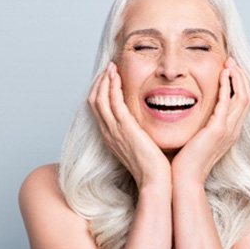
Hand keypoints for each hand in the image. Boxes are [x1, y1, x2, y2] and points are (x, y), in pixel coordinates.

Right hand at [88, 62, 170, 188]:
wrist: (155, 181)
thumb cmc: (153, 167)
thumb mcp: (141, 147)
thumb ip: (138, 134)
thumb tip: (143, 125)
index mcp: (111, 137)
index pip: (98, 109)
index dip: (101, 91)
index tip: (109, 78)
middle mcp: (108, 133)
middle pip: (94, 101)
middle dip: (100, 82)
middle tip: (108, 68)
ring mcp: (114, 131)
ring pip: (100, 99)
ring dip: (104, 80)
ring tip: (111, 66)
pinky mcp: (124, 128)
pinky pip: (113, 102)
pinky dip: (112, 86)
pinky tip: (117, 76)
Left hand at [171, 58, 249, 184]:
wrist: (184, 179)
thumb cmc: (186, 160)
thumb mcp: (198, 138)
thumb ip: (201, 124)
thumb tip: (195, 112)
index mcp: (230, 131)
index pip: (242, 102)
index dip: (239, 84)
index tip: (230, 69)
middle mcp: (233, 130)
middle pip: (247, 96)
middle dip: (241, 76)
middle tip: (232, 61)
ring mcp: (228, 130)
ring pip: (242, 97)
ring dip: (237, 77)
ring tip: (229, 63)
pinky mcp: (218, 130)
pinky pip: (227, 102)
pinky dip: (227, 86)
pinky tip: (222, 74)